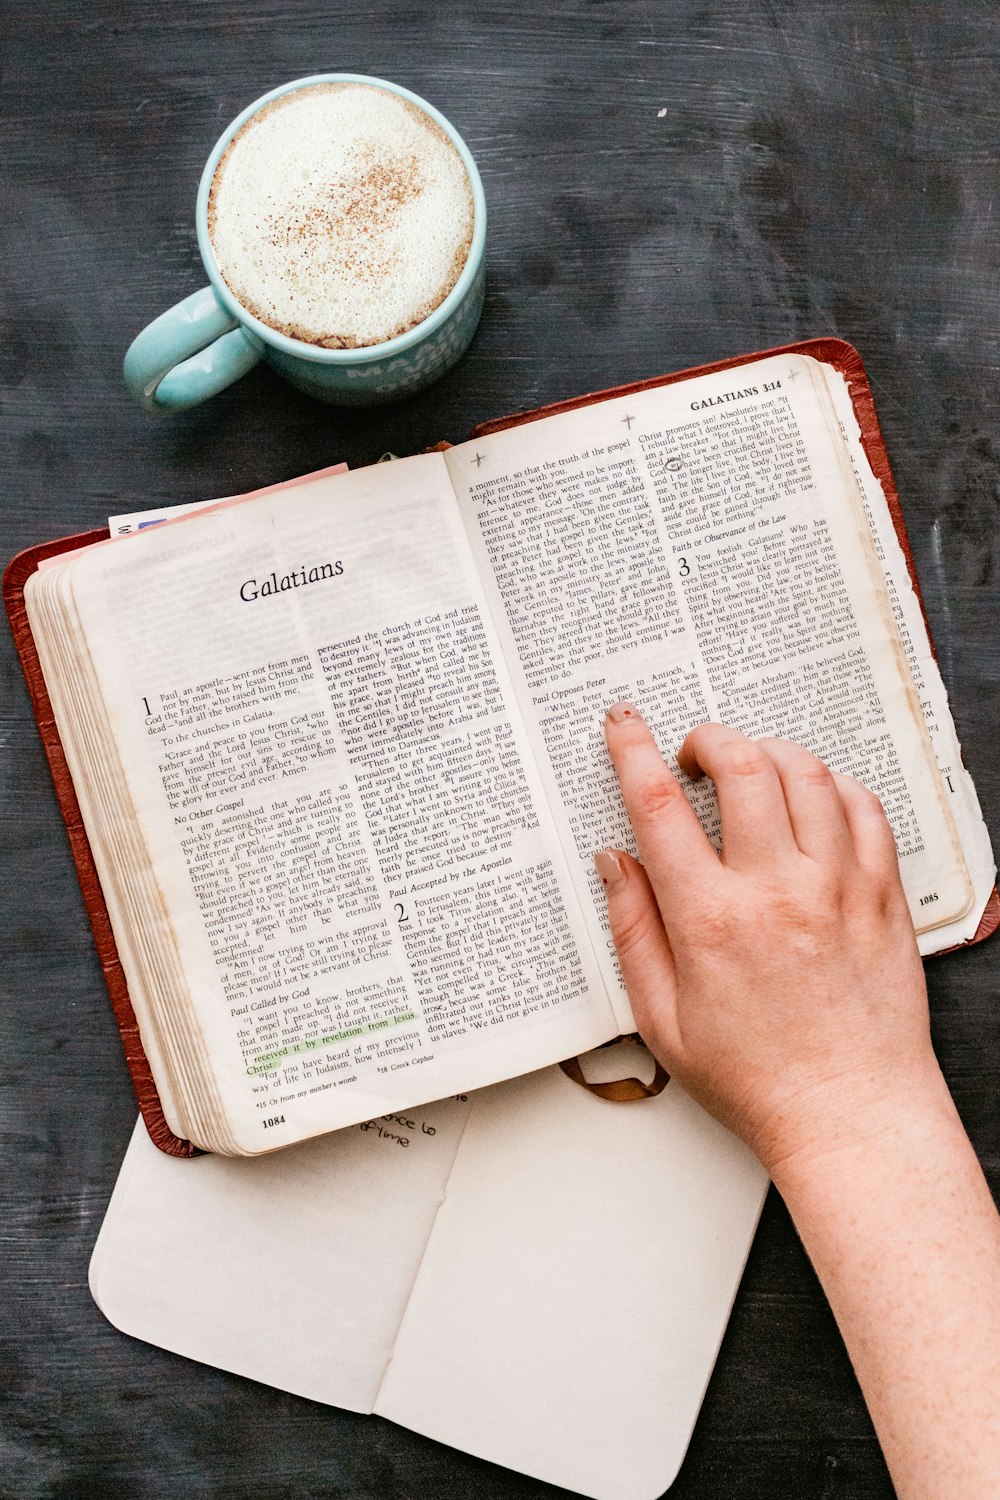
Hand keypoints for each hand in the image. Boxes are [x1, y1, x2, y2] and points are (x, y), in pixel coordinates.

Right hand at [596, 705, 937, 1171]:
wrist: (849, 1114)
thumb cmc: (757, 1079)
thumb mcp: (661, 1018)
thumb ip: (633, 929)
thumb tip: (615, 863)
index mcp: (711, 920)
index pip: (659, 806)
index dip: (633, 750)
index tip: (624, 725)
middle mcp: (776, 891)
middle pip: (741, 766)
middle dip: (707, 738)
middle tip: (693, 752)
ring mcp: (837, 888)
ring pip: (806, 773)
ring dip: (769, 753)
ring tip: (750, 769)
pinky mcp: (882, 896)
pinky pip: (864, 808)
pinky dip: (833, 785)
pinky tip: (813, 798)